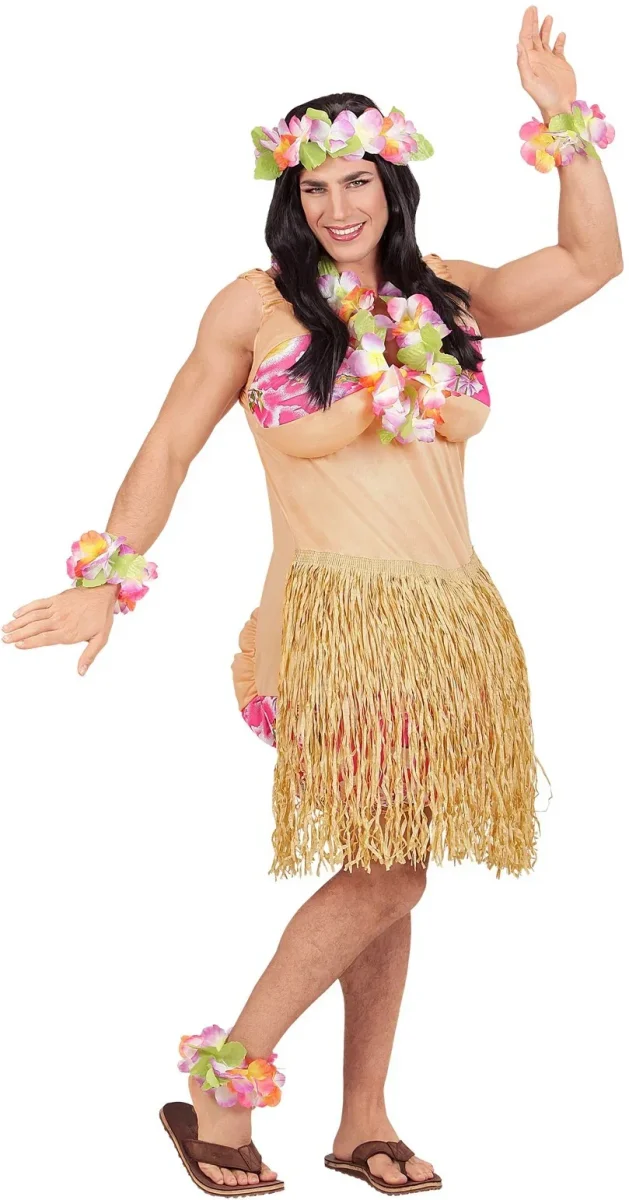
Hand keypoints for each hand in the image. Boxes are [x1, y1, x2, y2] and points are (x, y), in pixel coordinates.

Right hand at [2, 583, 119, 674]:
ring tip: (6, 628)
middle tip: (5, 639)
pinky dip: (26, 608)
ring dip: (18, 623)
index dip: (29, 642)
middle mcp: (59, 620)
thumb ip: (88, 656)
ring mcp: (56, 609)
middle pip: (34, 628)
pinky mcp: (56, 599)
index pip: (44, 639)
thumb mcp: (100, 639)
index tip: (18, 646)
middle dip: (18, 634)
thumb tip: (81, 672)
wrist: (104, 593)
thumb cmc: (102, 616)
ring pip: (33, 616)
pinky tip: (17, 614)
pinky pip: (38, 604)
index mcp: (68, 632)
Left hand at [517, 6, 576, 121]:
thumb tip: (518, 45)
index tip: (530, 11)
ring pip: (545, 40)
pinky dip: (559, 40)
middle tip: (533, 8)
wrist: (559, 106)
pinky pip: (558, 48)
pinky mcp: (560, 63)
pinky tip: (561, 34)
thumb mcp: (530, 81)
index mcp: (529, 61)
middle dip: (533, 22)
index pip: (525, 38)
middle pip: (533, 36)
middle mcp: (538, 59)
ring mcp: (549, 60)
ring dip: (545, 28)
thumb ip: (523, 63)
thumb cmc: (543, 97)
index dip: (526, 24)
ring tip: (548, 17)